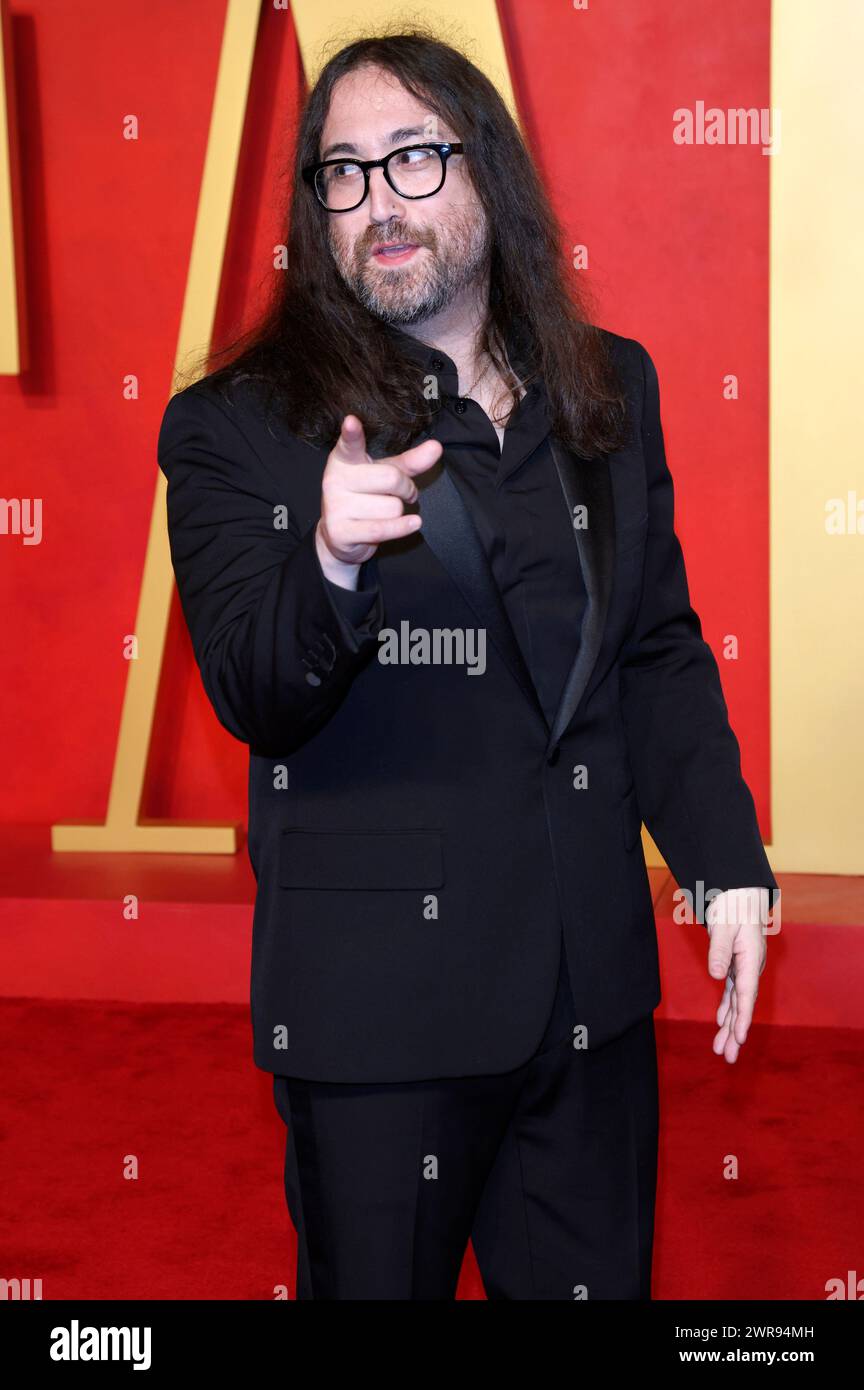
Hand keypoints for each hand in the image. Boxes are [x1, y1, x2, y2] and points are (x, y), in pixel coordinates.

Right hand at [316, 415, 441, 582]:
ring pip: (392, 507)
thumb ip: (409, 461)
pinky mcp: (341, 532)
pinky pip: (383, 528)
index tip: (352, 421)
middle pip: (391, 478)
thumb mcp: (385, 474)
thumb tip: (436, 447)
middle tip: (402, 493)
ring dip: (397, 513)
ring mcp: (335, 506)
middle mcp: (335, 479)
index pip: (350, 444)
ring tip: (383, 513)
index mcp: (345, 460)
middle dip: (406, 488)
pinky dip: (402, 527)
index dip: (352, 434)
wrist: (341, 535)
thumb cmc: (365, 497)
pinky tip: (413, 523)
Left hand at [705, 887, 772, 1062]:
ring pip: (737, 1003)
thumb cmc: (733, 906)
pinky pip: (732, 993)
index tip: (739, 1038)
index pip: (746, 994)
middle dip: (735, 1033)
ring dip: (730, 1026)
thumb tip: (717, 975)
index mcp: (750, 960)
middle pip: (743, 1005)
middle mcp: (750, 968)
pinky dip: (727, 1009)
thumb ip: (720, 950)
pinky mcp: (735, 965)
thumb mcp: (723, 925)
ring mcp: (744, 968)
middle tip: (728, 1058)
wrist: (739, 892)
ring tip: (723, 1051)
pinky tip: (721, 1023)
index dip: (742, 1018)